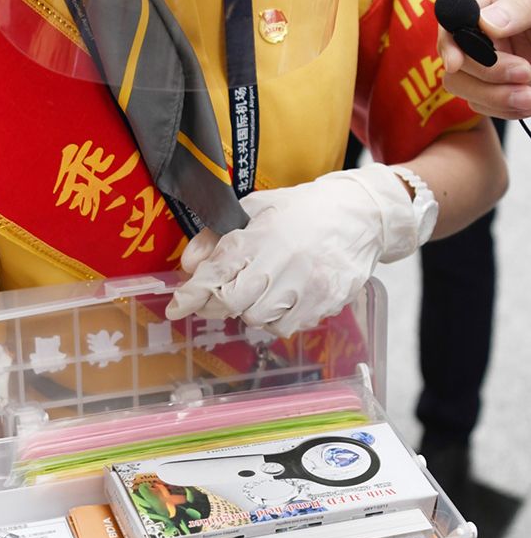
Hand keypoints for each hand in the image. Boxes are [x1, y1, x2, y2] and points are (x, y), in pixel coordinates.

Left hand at [165, 164, 427, 336]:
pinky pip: (286, 327)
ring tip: (260, 292)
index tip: (176, 307)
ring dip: (250, 311)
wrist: (360, 214)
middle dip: (219, 304)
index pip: (217, 271)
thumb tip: (190, 265)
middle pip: (233, 302)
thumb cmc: (302, 211)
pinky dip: (277, 320)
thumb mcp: (255, 210)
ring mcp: (307, 283)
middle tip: (219, 298)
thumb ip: (217, 237)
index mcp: (262, 234)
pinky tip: (283, 301)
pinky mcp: (326, 301)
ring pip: (258, 319)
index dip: (191, 294)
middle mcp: (284, 259)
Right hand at [439, 0, 530, 119]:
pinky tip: (530, 100)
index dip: (450, 40)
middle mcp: (484, 27)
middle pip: (455, 60)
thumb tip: (486, 22)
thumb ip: (522, 4)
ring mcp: (490, 57)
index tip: (457, 63)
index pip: (453, 15)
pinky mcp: (498, 82)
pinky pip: (485, 104)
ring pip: (465, 87)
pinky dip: (507, 108)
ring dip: (497, 98)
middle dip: (488, 74)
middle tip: (525, 73)